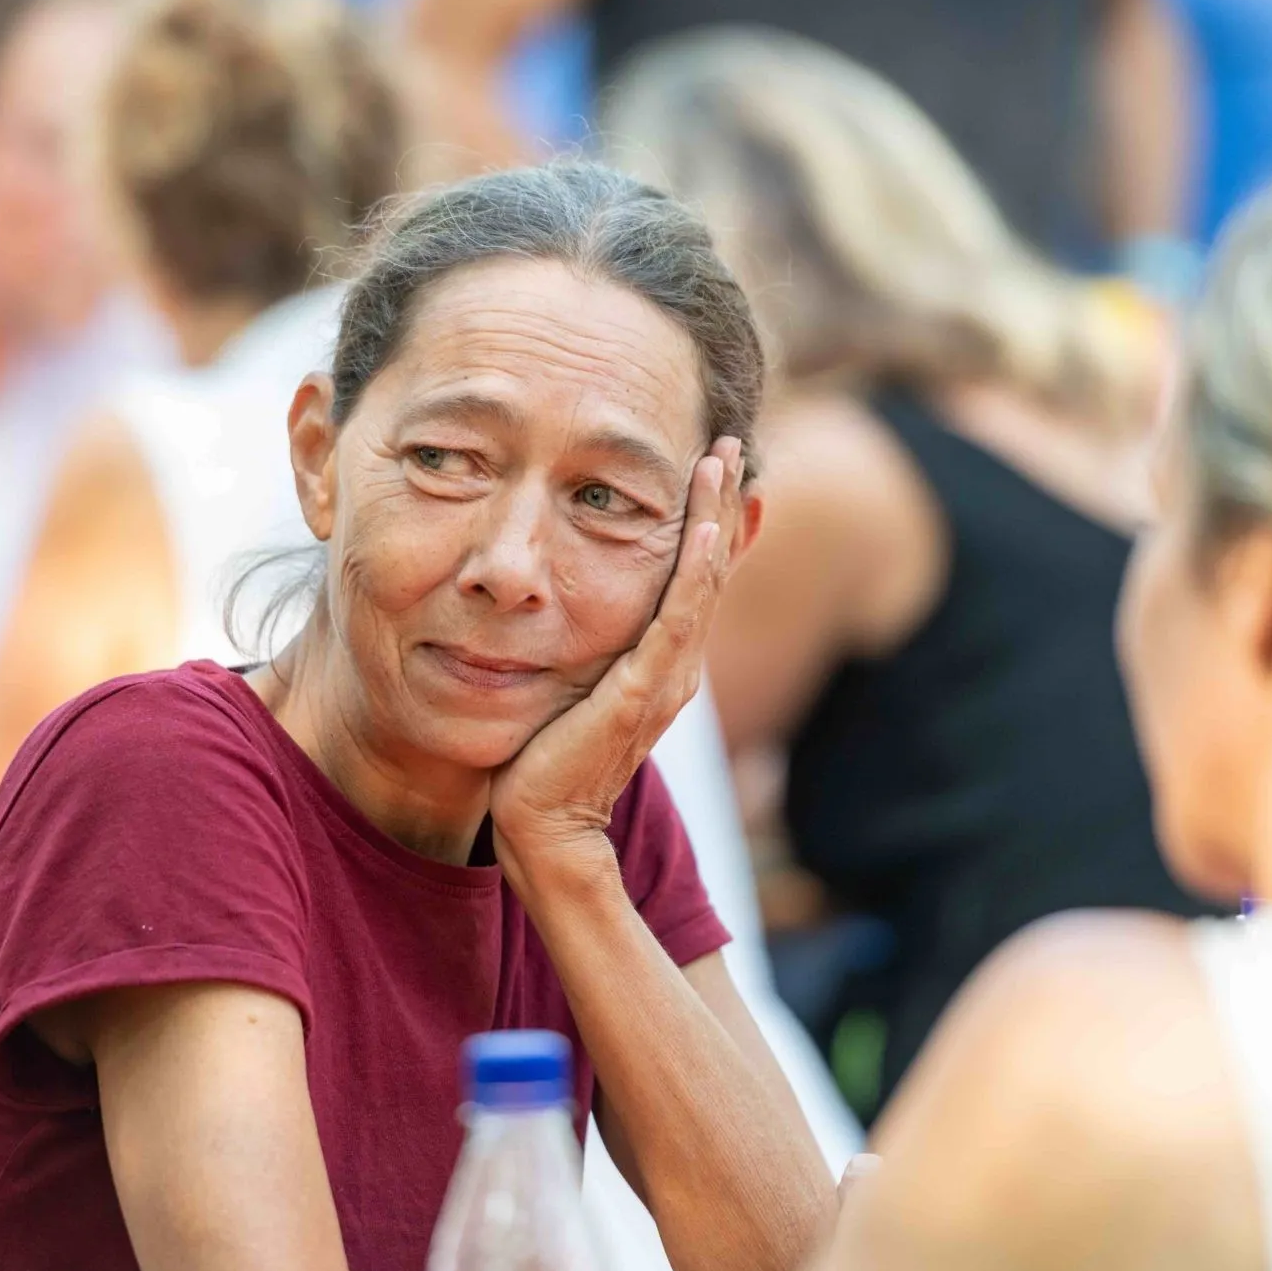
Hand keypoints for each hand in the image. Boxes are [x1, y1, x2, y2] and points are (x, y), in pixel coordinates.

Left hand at [490, 437, 748, 883]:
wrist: (544, 830)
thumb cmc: (543, 765)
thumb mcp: (570, 687)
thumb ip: (584, 650)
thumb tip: (558, 607)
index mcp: (661, 663)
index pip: (694, 578)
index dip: (708, 521)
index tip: (712, 466)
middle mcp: (676, 666)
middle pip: (711, 567)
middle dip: (720, 500)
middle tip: (728, 440)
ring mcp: (666, 678)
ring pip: (703, 580)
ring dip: (714, 514)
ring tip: (721, 458)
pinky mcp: (641, 691)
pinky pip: (678, 617)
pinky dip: (694, 568)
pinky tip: (704, 523)